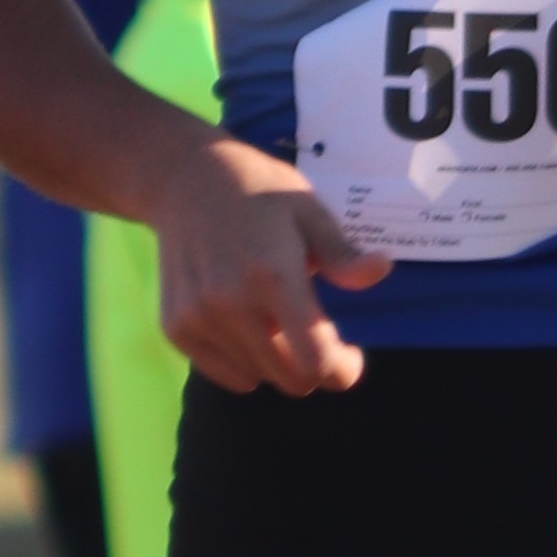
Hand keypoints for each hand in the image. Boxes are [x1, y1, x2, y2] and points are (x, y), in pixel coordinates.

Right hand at [143, 132, 390, 395]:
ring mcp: (198, 317)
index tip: (349, 351)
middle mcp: (231, 303)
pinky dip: (243, 362)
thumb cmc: (256, 189)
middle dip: (314, 367)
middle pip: (291, 380)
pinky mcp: (175, 325)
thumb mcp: (307, 210)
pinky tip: (245, 326)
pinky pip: (225, 374)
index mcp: (273, 276)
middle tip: (315, 334)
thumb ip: (340, 254)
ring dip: (277, 362)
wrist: (183, 176)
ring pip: (258, 378)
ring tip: (275, 320)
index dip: (343, 369)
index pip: (316, 363)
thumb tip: (380, 270)